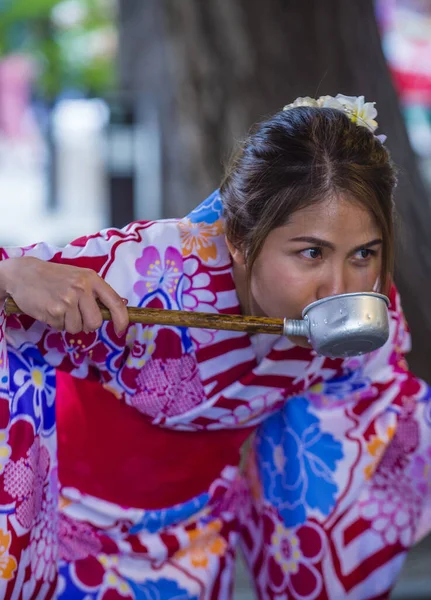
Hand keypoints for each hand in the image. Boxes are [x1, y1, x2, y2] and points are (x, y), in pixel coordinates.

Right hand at [0, 257, 128, 334]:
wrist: (24, 273)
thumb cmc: (55, 277)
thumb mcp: (80, 277)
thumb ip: (96, 292)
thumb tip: (118, 308)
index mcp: (92, 279)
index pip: (115, 302)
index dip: (122, 320)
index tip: (120, 330)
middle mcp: (82, 288)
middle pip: (95, 322)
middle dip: (87, 325)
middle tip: (76, 315)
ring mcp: (68, 300)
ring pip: (78, 328)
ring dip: (69, 324)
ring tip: (60, 308)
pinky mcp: (54, 311)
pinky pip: (62, 328)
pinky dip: (57, 323)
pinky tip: (50, 309)